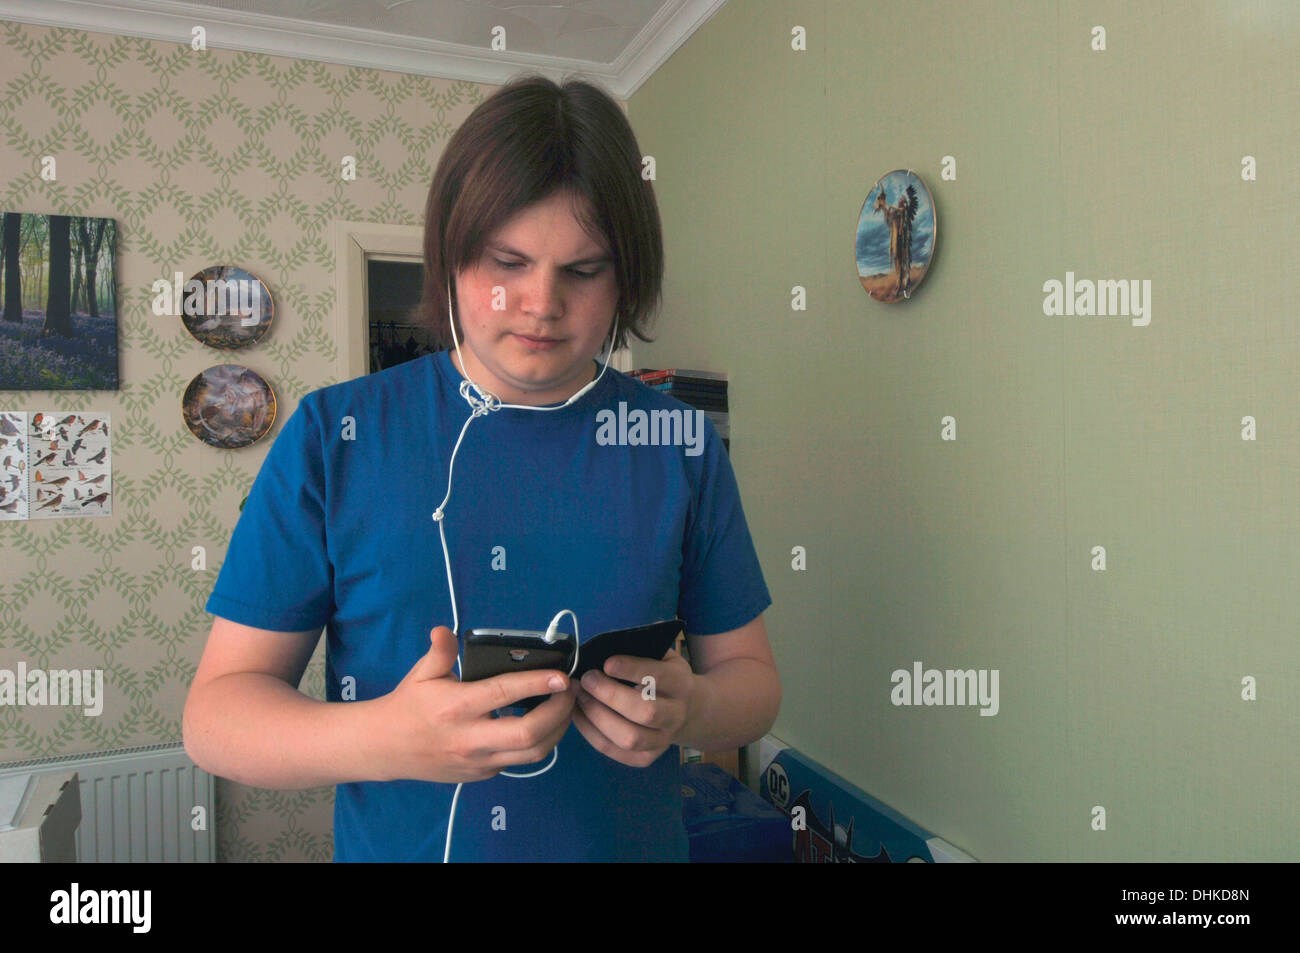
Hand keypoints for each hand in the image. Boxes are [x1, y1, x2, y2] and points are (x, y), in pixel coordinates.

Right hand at [375, 625, 575, 782]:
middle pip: (529, 734)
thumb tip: (444, 631)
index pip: (505, 694)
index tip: (561, 675)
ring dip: (557, 730)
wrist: (385, 748)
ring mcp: (478, 762)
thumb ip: (439, 652)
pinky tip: (544, 724)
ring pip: (532, 754)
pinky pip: (519, 762)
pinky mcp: (482, 775)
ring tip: (565, 708)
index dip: (537, 684)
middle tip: (570, 692)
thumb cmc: (408, 706)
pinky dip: (538, 743)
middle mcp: (471, 739)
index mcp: (457, 707)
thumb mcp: (421, 674)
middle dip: (559, 712)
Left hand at [571, 648, 697, 767]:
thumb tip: (605, 645)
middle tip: (587, 679)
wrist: (687, 710)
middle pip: (646, 712)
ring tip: (579, 696)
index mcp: (681, 684)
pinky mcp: (645, 758)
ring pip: (629, 738)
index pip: (659, 678)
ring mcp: (662, 741)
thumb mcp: (662, 656)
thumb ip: (641, 648)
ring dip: (597, 716)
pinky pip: (613, 750)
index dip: (632, 670)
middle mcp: (676, 716)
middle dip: (611, 695)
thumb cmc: (663, 676)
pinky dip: (590, 732)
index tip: (607, 662)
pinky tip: (578, 713)